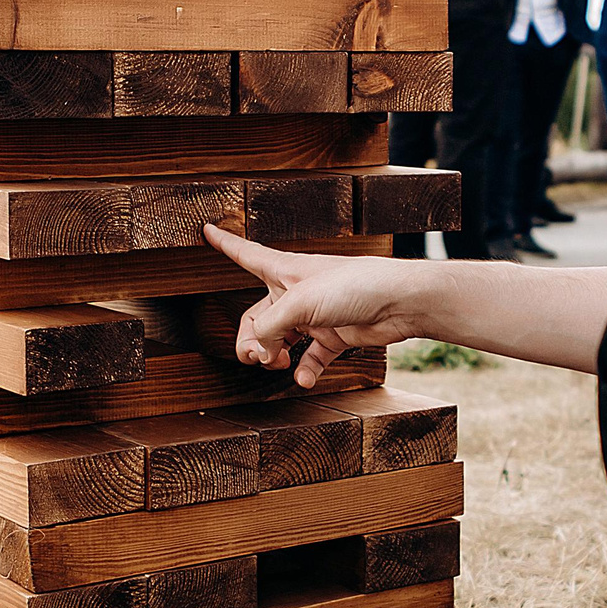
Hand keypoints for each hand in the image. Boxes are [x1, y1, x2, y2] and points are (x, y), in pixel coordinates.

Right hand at [207, 225, 429, 386]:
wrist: (399, 302)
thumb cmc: (354, 286)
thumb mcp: (300, 303)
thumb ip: (269, 327)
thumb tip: (257, 351)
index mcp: (285, 271)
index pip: (247, 254)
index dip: (225, 243)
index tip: (207, 229)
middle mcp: (296, 292)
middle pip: (256, 317)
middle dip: (249, 340)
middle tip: (257, 357)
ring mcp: (315, 315)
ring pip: (279, 340)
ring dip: (272, 356)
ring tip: (278, 364)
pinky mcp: (335, 335)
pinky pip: (310, 357)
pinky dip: (304, 370)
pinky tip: (303, 378)